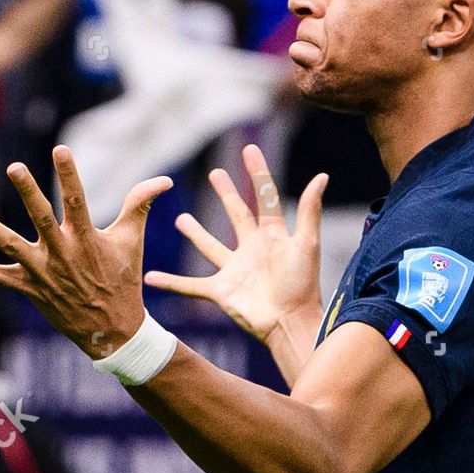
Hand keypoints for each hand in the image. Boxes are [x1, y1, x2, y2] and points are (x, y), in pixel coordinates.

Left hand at [0, 146, 172, 357]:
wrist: (113, 329)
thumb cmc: (123, 279)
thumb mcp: (133, 240)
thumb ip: (140, 204)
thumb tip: (163, 180)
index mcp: (87, 238)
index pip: (77, 199)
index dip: (70, 174)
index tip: (60, 148)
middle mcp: (62, 252)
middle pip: (42, 217)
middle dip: (29, 191)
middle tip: (14, 166)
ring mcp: (43, 271)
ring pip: (10, 245)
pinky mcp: (29, 288)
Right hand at [143, 145, 325, 343]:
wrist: (289, 323)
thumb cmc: (302, 285)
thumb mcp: (306, 244)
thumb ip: (310, 210)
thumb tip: (322, 176)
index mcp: (273, 235)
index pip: (264, 197)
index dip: (258, 173)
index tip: (249, 149)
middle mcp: (252, 249)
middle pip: (237, 214)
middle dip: (226, 193)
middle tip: (216, 174)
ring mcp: (234, 269)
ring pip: (210, 246)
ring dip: (196, 233)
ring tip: (181, 218)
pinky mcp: (221, 290)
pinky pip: (190, 285)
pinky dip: (171, 282)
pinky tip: (151, 277)